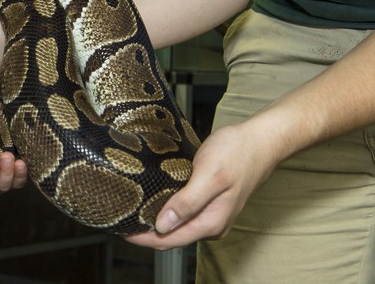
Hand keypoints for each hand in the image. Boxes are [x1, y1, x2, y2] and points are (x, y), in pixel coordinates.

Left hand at [124, 123, 277, 249]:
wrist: (260, 140)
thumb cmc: (237, 153)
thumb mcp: (208, 175)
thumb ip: (187, 202)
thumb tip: (163, 225)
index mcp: (210, 223)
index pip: (168, 240)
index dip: (142, 238)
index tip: (120, 229)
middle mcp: (211, 224)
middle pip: (170, 237)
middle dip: (145, 231)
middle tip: (120, 216)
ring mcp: (211, 215)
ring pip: (176, 226)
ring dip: (154, 221)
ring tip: (131, 208)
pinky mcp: (210, 203)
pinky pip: (183, 214)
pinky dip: (166, 210)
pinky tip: (153, 199)